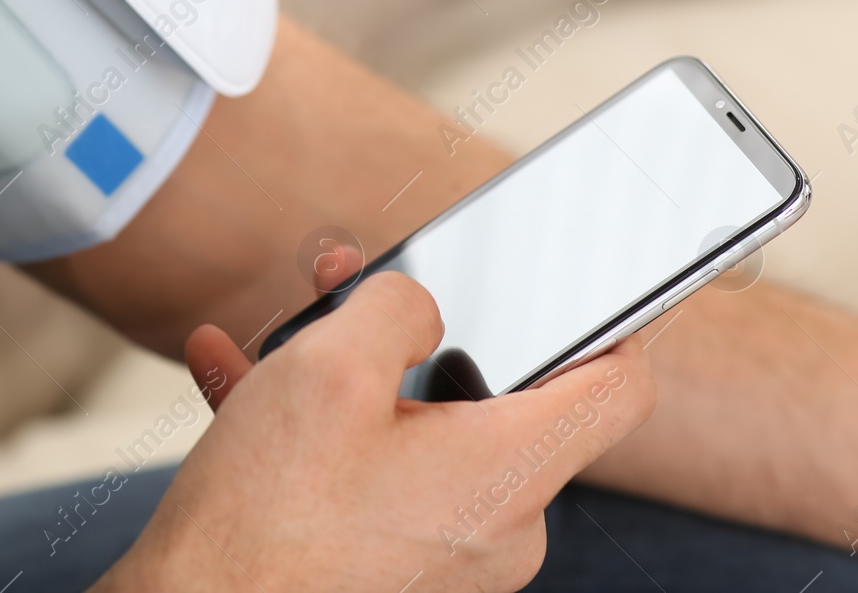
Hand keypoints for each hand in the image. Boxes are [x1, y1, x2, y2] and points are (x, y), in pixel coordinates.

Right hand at [94, 272, 655, 592]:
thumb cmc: (264, 515)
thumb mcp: (329, 366)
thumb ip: (396, 306)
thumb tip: (417, 308)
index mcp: (509, 471)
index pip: (618, 389)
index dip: (608, 324)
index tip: (579, 292)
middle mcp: (495, 526)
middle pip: (488, 400)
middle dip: (411, 340)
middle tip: (348, 296)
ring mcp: (444, 557)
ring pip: (414, 434)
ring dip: (343, 383)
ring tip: (270, 349)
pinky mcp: (390, 572)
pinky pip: (370, 479)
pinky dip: (317, 434)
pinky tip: (239, 386)